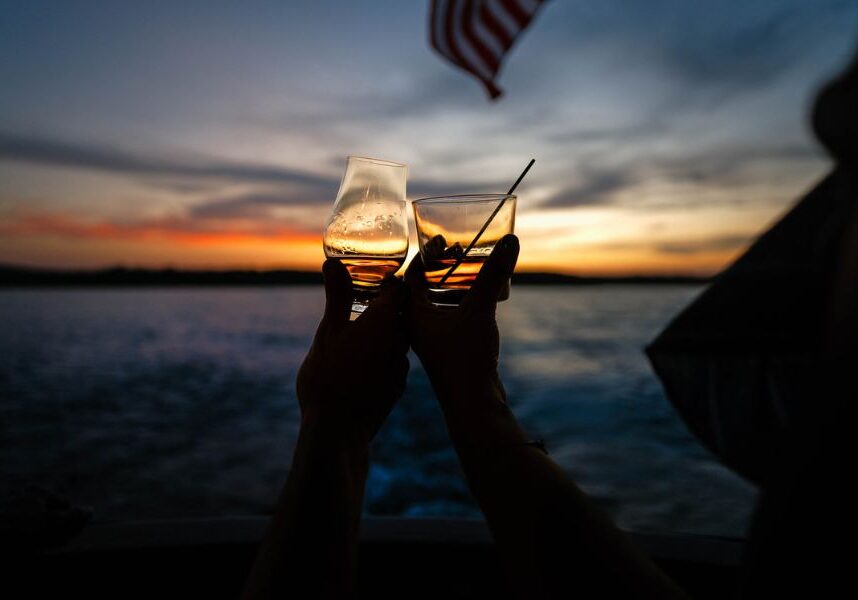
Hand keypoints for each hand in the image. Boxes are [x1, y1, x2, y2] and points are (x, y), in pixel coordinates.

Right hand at [296, 259, 408, 448]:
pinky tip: (365, 361)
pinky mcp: (397, 388)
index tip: (377, 276)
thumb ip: (337, 296)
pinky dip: (382, 356)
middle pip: (402, 314)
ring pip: (398, 340)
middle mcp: (401, 342)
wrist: (337, 431)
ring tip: (364, 330)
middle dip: (386, 306)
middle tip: (367, 299)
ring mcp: (401, 367)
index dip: (389, 279)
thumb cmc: (329, 377)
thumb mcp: (329, 331)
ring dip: (385, 333)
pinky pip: (393, 362)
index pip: (398, 289)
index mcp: (385, 322)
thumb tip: (333, 263)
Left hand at [405, 234, 518, 417]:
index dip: (428, 254)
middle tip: (461, 252)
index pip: (412, 275)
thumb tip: (511, 241)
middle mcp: (419, 327)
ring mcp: (434, 341)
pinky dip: (463, 305)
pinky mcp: (450, 352)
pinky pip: (452, 319)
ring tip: (473, 271)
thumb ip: (493, 275)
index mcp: (413, 315)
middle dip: (442, 268)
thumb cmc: (466, 360)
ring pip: (439, 304)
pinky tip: (482, 301)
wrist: (475, 407)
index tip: (445, 239)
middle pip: (424, 288)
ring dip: (454, 286)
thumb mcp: (480, 310)